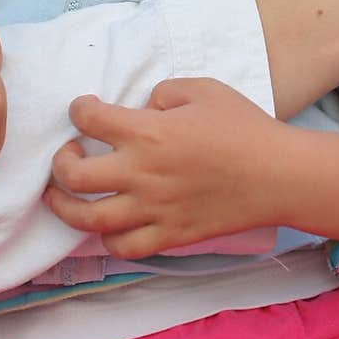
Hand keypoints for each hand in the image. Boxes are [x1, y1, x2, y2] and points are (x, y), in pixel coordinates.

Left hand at [44, 78, 284, 258]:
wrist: (279, 175)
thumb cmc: (243, 126)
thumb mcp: (201, 90)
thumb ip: (162, 93)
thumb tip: (143, 106)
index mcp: (147, 132)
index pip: (88, 119)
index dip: (78, 109)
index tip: (83, 109)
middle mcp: (142, 173)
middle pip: (74, 176)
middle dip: (60, 163)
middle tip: (68, 154)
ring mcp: (154, 210)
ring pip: (88, 220)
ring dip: (65, 207)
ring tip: (62, 196)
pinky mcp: (170, 236)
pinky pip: (125, 248)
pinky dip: (108, 238)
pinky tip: (108, 224)